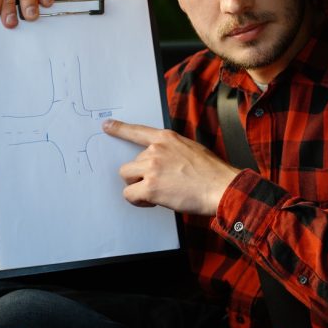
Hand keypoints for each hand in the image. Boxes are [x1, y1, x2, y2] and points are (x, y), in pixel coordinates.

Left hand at [103, 119, 240, 215]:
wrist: (221, 187)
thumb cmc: (212, 172)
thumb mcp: (191, 149)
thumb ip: (171, 152)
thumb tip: (160, 164)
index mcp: (166, 138)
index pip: (137, 131)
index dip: (119, 129)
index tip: (107, 126)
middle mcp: (155, 150)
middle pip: (131, 163)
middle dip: (140, 176)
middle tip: (159, 185)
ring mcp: (151, 168)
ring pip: (127, 178)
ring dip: (137, 187)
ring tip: (157, 193)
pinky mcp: (150, 187)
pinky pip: (129, 194)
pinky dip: (138, 201)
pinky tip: (153, 202)